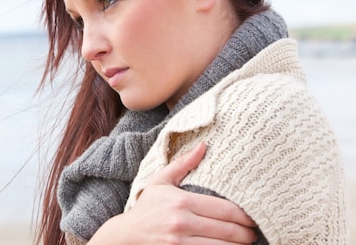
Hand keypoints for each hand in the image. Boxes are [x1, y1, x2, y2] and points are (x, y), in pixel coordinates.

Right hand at [88, 142, 257, 243]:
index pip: (226, 210)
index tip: (252, 218)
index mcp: (182, 202)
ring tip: (245, 242)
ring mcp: (180, 243)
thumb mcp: (160, 182)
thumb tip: (204, 145)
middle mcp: (182, 223)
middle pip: (229, 231)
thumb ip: (183, 164)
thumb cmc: (147, 208)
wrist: (125, 236)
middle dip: (247, 234)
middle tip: (253, 233)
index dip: (246, 216)